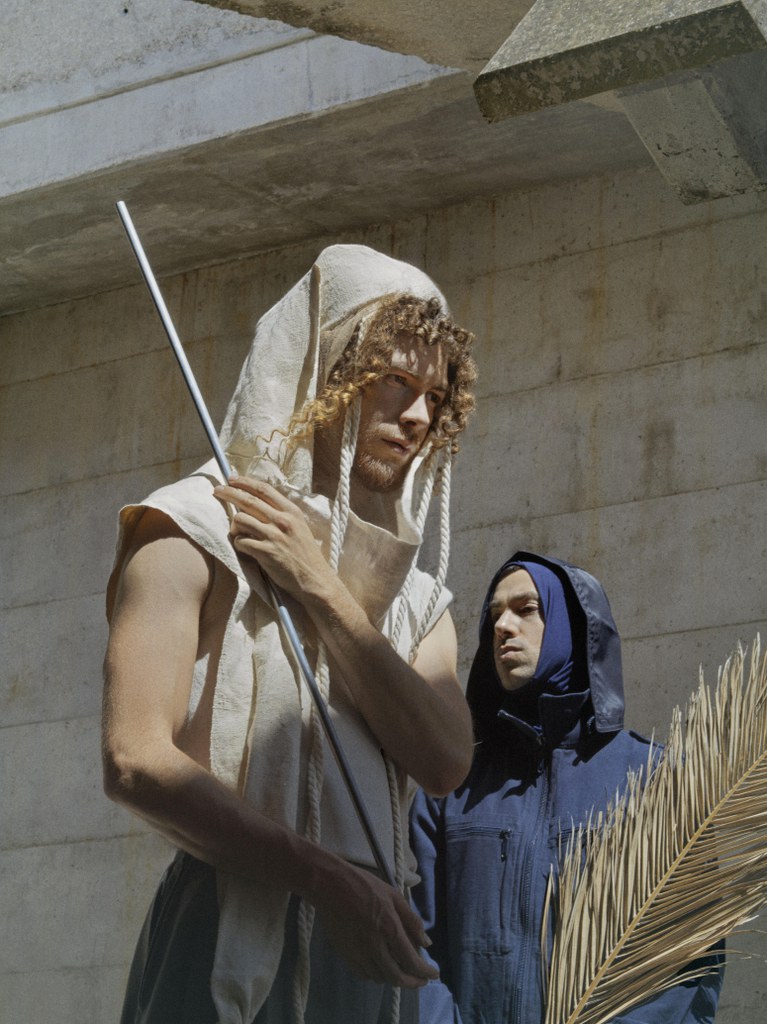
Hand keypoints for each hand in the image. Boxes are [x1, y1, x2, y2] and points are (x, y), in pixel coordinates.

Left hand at [213, 476, 331, 600]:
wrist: (314, 578)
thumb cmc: (305, 554)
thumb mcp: (299, 527)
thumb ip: (280, 514)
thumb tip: (255, 505)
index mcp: (291, 511)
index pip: (264, 489)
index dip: (245, 482)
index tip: (232, 479)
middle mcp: (282, 520)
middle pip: (248, 500)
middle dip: (229, 493)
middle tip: (217, 491)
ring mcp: (274, 536)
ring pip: (241, 519)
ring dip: (235, 526)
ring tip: (238, 533)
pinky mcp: (266, 552)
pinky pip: (241, 541)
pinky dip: (239, 544)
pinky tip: (245, 548)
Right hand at [311, 860, 437, 987]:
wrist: (330, 886)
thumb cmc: (364, 885)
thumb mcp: (393, 895)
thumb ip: (411, 921)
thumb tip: (426, 943)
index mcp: (389, 929)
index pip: (412, 961)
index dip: (425, 972)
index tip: (434, 974)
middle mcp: (374, 946)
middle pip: (397, 977)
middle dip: (413, 982)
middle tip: (421, 980)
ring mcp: (358, 953)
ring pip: (380, 978)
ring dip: (394, 978)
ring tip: (401, 971)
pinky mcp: (345, 955)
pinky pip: (363, 975)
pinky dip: (376, 975)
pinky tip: (380, 967)